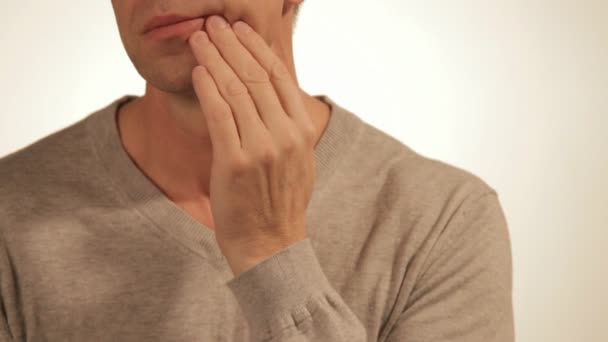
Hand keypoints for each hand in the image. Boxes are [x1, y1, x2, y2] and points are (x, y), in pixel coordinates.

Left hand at [187, 16, 316, 276]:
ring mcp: (261, 147)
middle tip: (214, 24)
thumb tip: (273, 94)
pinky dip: (207, 89)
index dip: (257, 48)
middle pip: (256, 76)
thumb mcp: (298, 159)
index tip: (240, 30)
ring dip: (215, 59)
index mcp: (302, 130)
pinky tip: (198, 71)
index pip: (278, 77)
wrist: (270, 243)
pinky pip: (219, 115)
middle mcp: (286, 134)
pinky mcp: (235, 161)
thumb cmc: (279, 201)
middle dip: (232, 45)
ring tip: (200, 39)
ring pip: (236, 90)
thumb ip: (288, 126)